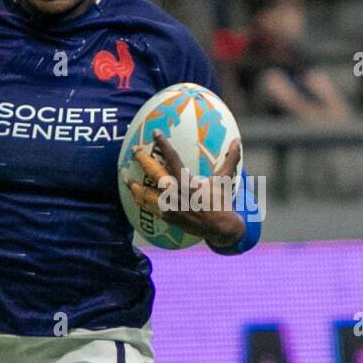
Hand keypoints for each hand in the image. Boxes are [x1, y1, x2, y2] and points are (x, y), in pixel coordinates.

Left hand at [128, 133, 244, 247]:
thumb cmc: (222, 201)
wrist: (220, 229)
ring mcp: (169, 208)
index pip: (172, 159)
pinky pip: (149, 208)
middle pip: (153, 174)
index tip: (155, 133)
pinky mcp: (167, 218)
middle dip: (142, 160)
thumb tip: (237, 141)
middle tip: (134, 151)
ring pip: (145, 195)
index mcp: (188, 182)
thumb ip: (230, 159)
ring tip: (125, 179)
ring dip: (134, 186)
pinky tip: (136, 197)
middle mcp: (176, 194)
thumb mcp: (225, 180)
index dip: (163, 145)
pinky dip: (142, 201)